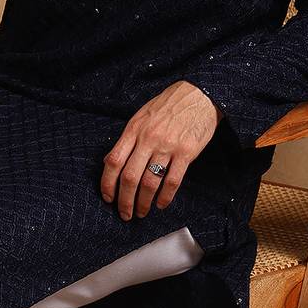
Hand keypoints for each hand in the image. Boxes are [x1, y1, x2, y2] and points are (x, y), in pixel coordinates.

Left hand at [100, 80, 222, 219]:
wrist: (199, 94)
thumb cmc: (168, 105)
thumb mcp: (141, 116)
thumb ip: (127, 139)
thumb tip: (110, 160)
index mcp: (134, 129)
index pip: (113, 161)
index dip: (108, 183)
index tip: (108, 197)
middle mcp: (148, 139)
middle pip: (130, 177)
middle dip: (125, 200)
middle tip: (125, 214)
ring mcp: (167, 146)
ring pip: (150, 182)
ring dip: (143, 202)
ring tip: (142, 211)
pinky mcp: (186, 153)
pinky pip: (172, 181)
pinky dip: (165, 197)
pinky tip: (161, 204)